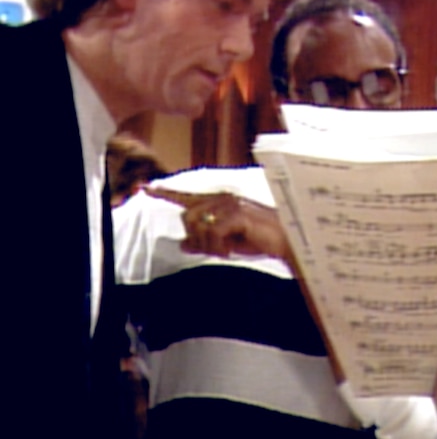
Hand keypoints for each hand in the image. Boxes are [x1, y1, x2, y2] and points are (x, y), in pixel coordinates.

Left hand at [143, 186, 346, 381]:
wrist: (289, 240)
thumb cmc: (261, 239)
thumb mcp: (228, 243)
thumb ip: (206, 241)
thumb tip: (184, 244)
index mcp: (221, 201)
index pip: (187, 196)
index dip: (165, 193)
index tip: (144, 188)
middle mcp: (223, 198)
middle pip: (188, 217)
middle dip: (196, 239)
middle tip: (218, 251)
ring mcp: (230, 204)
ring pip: (198, 225)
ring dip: (208, 245)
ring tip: (227, 251)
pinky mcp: (238, 214)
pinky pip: (212, 232)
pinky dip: (218, 246)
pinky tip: (231, 251)